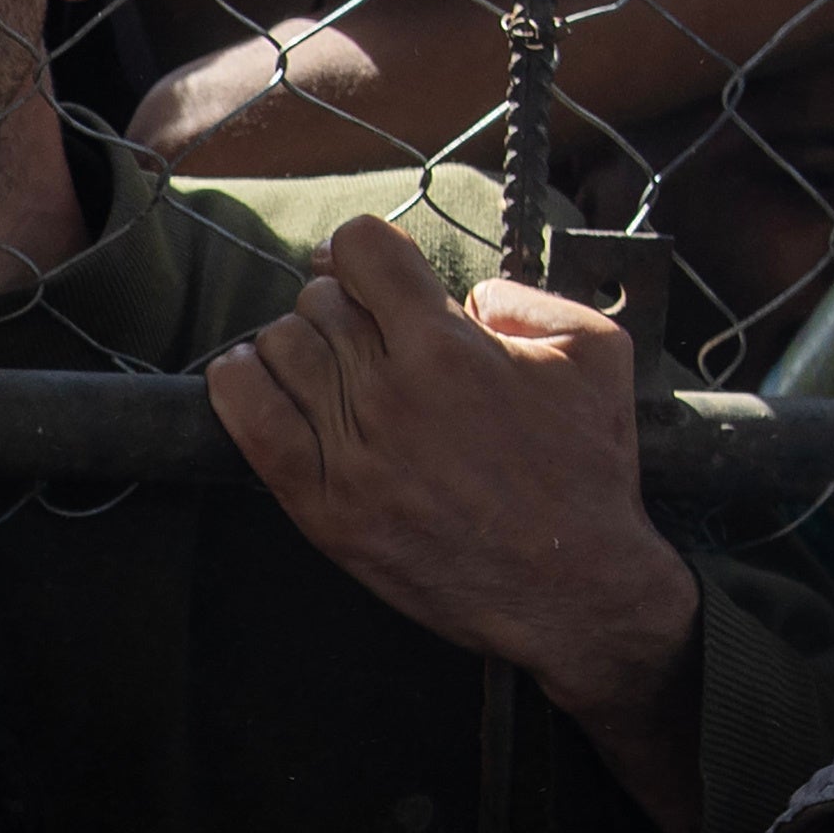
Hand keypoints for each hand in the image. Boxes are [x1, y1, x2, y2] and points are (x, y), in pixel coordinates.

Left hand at [204, 218, 699, 811]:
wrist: (573, 586)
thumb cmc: (588, 470)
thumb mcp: (595, 353)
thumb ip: (526, 298)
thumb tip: (468, 294)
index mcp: (445, 343)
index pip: (361, 246)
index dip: (362, 252)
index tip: (367, 275)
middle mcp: (388, 389)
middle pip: (317, 300)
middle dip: (341, 307)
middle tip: (365, 338)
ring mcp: (350, 450)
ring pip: (278, 349)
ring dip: (296, 346)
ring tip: (324, 368)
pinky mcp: (324, 506)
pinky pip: (248, 420)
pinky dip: (238, 384)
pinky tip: (252, 377)